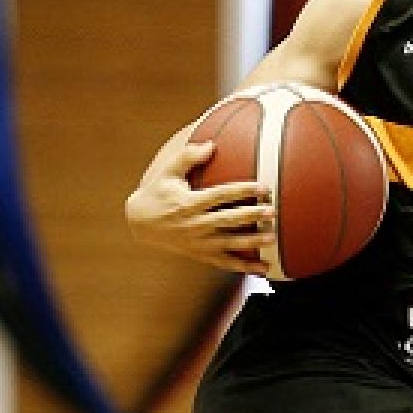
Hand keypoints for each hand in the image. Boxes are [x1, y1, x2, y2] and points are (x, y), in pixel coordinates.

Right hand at [125, 140, 276, 274]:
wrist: (140, 223)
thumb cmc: (157, 193)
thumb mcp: (167, 173)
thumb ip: (188, 157)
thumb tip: (211, 145)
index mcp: (188, 203)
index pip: (220, 196)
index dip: (242, 191)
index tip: (262, 187)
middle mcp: (195, 224)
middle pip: (227, 220)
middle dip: (251, 216)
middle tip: (272, 211)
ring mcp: (199, 242)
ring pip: (229, 244)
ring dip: (252, 242)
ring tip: (272, 237)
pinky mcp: (201, 254)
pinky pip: (224, 262)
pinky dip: (244, 267)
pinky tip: (263, 268)